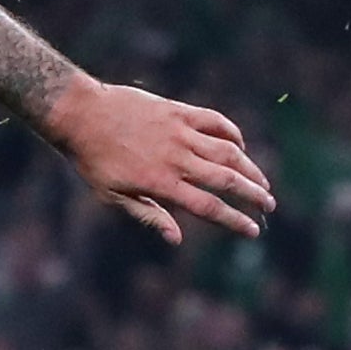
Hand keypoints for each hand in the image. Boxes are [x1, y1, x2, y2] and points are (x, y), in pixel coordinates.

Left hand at [42, 79, 274, 244]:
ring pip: (228, 150)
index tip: (253, 230)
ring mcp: (180, 132)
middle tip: (269, 206)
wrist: (81, 114)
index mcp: (162, 183)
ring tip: (263, 181)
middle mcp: (177, 158)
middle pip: (227, 179)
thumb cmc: (92, 160)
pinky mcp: (178, 110)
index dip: (235, 220)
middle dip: (253, 194)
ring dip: (250, 167)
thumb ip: (148, 215)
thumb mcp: (113, 195)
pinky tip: (239, 146)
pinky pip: (215, 121)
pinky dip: (232, 133)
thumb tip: (177, 239)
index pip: (209, 207)